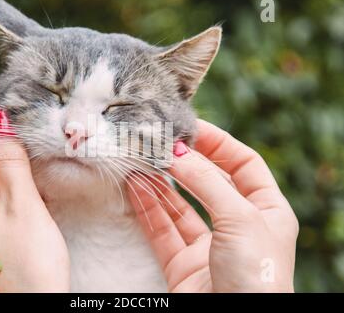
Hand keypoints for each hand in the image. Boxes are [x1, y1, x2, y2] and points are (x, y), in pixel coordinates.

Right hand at [127, 119, 298, 292]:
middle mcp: (238, 226)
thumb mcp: (240, 218)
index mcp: (267, 211)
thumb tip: (177, 151)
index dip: (219, 143)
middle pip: (208, 183)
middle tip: (158, 141)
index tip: (190, 127)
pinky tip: (134, 187)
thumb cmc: (257, 276)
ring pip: (179, 206)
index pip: (243, 164)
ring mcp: (209, 246)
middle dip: (184, 162)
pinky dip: (147, 208)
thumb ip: (207, 182)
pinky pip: (162, 230)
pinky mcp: (183, 264)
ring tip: (139, 160)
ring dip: (159, 184)